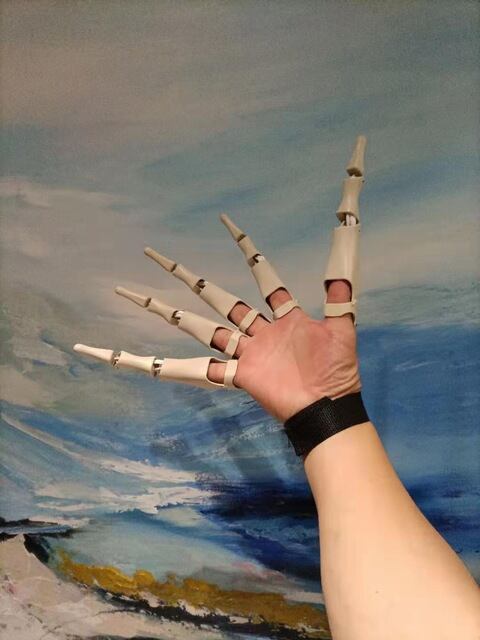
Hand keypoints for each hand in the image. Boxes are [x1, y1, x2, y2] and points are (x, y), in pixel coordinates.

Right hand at [74, 137, 365, 423]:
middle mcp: (254, 331)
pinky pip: (192, 370)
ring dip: (162, 310)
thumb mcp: (342, 325)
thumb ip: (338, 290)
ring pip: (195, 325)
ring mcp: (241, 353)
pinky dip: (158, 367)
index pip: (259, 272)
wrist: (329, 409)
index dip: (245, 248)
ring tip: (128, 293)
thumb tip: (350, 245)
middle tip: (151, 253)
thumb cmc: (337, 370)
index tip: (226, 223)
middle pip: (212, 295)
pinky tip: (128, 358)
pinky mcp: (233, 375)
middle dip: (181, 274)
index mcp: (280, 316)